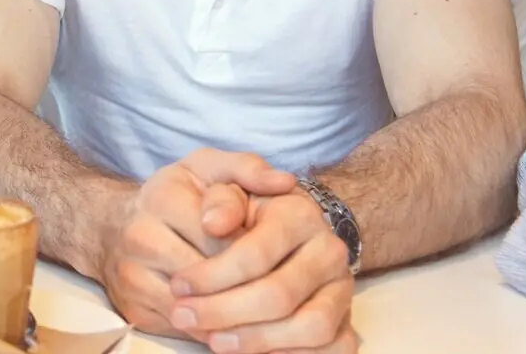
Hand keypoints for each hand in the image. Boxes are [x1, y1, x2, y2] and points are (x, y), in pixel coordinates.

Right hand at [99, 149, 297, 338]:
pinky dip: (215, 330)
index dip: (256, 249)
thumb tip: (284, 182)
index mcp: (163, 198)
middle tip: (281, 288)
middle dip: (250, 284)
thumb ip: (247, 168)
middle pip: (212, 275)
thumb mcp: (207, 168)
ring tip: (266, 310)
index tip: (276, 254)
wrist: (109, 227)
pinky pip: (185, 328)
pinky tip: (237, 323)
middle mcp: (141, 237)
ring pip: (200, 307)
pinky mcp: (134, 309)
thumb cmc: (173, 196)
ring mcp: (133, 276)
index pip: (223, 236)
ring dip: (235, 313)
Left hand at [168, 188, 355, 353]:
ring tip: (213, 340)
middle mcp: (328, 252)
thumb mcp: (228, 187)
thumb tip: (211, 222)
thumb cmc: (247, 209)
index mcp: (299, 214)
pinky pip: (336, 349)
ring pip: (310, 328)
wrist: (289, 227)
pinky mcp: (348, 320)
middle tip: (183, 317)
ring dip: (257, 340)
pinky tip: (250, 353)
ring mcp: (342, 289)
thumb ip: (220, 198)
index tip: (177, 286)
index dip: (212, 275)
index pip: (255, 253)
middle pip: (280, 295)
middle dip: (224, 311)